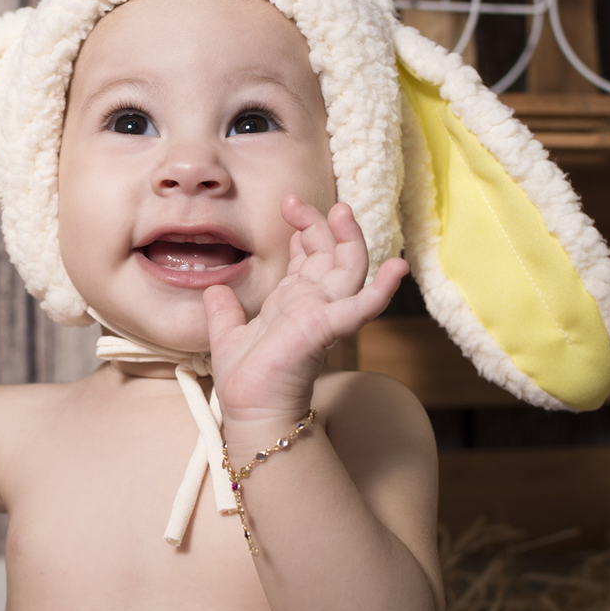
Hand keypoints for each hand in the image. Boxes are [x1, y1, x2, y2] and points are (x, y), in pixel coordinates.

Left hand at [204, 195, 407, 423]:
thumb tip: (214, 289)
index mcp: (294, 300)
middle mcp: (313, 303)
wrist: (249, 410)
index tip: (288, 206)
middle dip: (320, 223)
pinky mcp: (326, 329)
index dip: (304, 228)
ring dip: (351, 239)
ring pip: (350, 268)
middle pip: (330, 252)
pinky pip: (360, 307)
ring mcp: (324, 314)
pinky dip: (381, 289)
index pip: (309, 255)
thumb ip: (223, 310)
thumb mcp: (227, 334)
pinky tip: (396, 268)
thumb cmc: (246, 379)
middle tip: (295, 200)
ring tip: (344, 211)